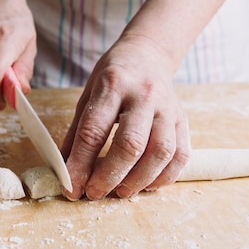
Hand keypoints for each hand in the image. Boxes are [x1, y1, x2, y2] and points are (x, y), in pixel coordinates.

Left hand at [61, 34, 190, 199]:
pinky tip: (148, 185)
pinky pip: (181, 154)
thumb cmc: (113, 77)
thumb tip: (64, 170)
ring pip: (160, 152)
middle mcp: (144, 95)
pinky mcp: (183, 119)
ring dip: (140, 180)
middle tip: (95, 193)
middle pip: (131, 144)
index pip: (94, 130)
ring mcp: (168, 108)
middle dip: (110, 175)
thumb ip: (77, 132)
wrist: (148, 54)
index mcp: (113, 85)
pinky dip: (165, 177)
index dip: (81, 164)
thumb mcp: (87, 95)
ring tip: (122, 192)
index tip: (71, 187)